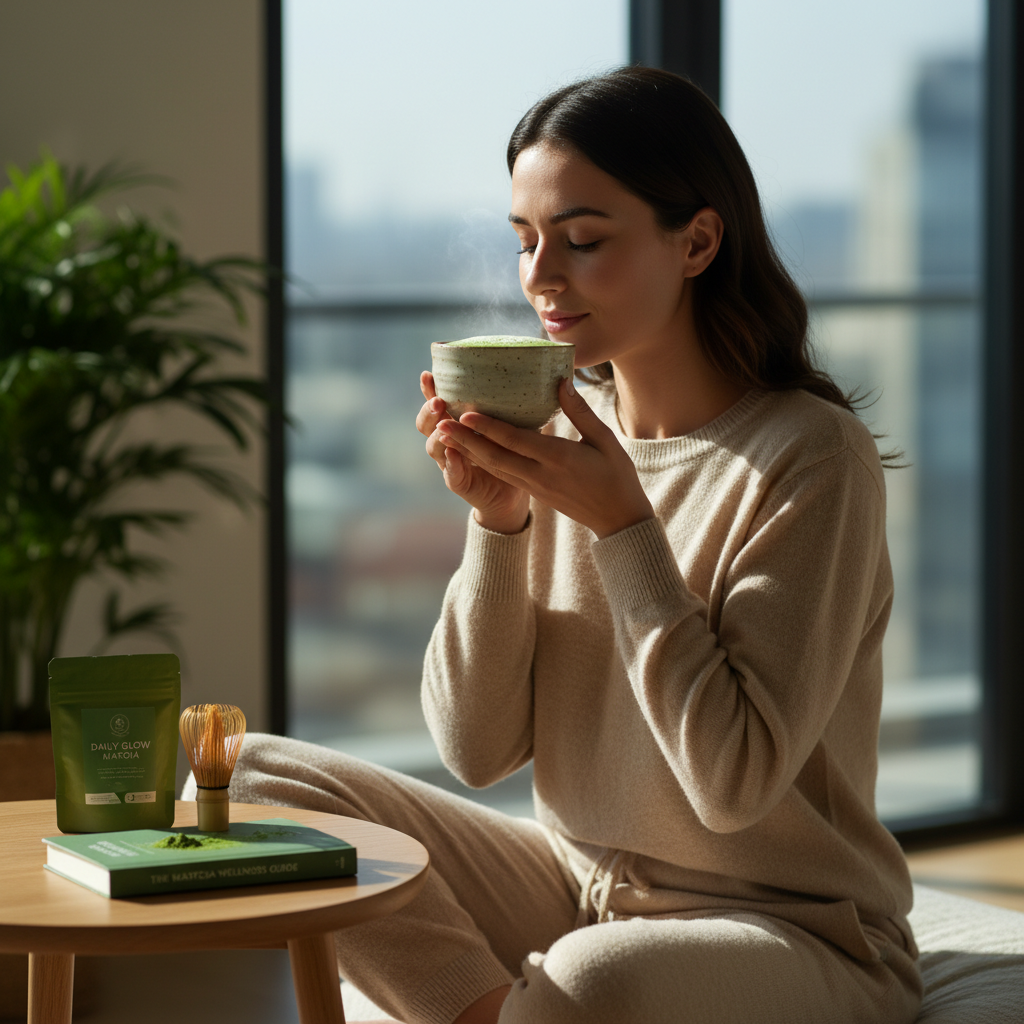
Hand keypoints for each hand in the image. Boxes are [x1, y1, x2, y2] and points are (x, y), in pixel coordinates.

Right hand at [416, 371, 530, 532]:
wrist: (512, 497)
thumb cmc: (514, 456)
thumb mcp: (512, 426)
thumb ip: (511, 405)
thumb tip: (540, 377)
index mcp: (457, 426)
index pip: (436, 405)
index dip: (429, 391)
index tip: (428, 374)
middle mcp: (449, 444)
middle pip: (427, 425)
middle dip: (428, 411)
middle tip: (438, 400)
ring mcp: (452, 466)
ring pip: (434, 449)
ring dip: (438, 435)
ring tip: (445, 424)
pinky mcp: (463, 486)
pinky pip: (453, 476)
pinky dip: (452, 464)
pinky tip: (454, 453)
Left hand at [434, 378, 654, 538]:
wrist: (618, 520)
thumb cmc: (617, 476)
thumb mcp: (604, 440)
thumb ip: (579, 412)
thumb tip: (561, 381)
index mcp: (558, 459)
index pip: (515, 441)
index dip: (488, 428)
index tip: (465, 413)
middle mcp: (540, 475)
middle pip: (495, 456)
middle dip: (465, 440)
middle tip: (440, 422)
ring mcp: (535, 486)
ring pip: (494, 467)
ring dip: (469, 451)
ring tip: (445, 434)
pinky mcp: (534, 492)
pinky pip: (503, 475)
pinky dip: (484, 461)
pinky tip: (470, 450)